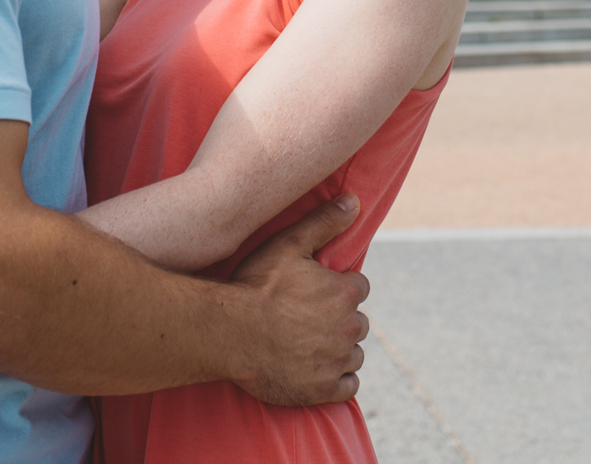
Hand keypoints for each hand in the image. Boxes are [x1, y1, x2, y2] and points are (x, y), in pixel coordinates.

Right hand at [227, 195, 370, 405]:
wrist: (232, 334)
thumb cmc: (257, 286)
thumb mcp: (288, 244)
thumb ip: (324, 222)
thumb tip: (354, 201)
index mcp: (345, 293)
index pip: (358, 288)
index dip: (338, 289)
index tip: (317, 293)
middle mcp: (349, 327)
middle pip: (357, 323)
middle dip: (340, 321)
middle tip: (308, 321)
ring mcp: (337, 360)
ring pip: (353, 354)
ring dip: (339, 350)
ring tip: (309, 346)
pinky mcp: (325, 389)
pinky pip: (347, 385)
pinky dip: (337, 380)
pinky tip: (316, 371)